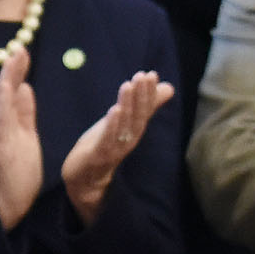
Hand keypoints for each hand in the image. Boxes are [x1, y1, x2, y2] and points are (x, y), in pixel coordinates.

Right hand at [0, 48, 43, 229]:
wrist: (15, 206)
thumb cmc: (21, 175)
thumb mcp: (27, 137)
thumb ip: (25, 113)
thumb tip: (25, 87)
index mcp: (9, 125)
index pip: (11, 94)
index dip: (15, 73)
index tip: (23, 52)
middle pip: (3, 96)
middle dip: (10, 72)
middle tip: (19, 49)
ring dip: (5, 83)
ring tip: (12, 62)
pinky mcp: (0, 152)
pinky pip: (0, 125)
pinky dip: (2, 106)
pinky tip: (6, 90)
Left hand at [59, 70, 169, 225]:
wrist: (86, 179)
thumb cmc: (105, 146)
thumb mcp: (123, 122)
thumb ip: (144, 106)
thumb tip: (168, 88)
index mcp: (134, 131)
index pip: (144, 110)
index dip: (148, 93)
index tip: (152, 74)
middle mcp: (128, 140)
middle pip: (138, 117)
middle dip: (141, 96)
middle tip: (142, 76)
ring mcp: (114, 150)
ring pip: (124, 126)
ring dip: (127, 105)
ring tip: (128, 85)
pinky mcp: (99, 157)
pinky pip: (108, 140)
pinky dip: (113, 126)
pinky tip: (115, 110)